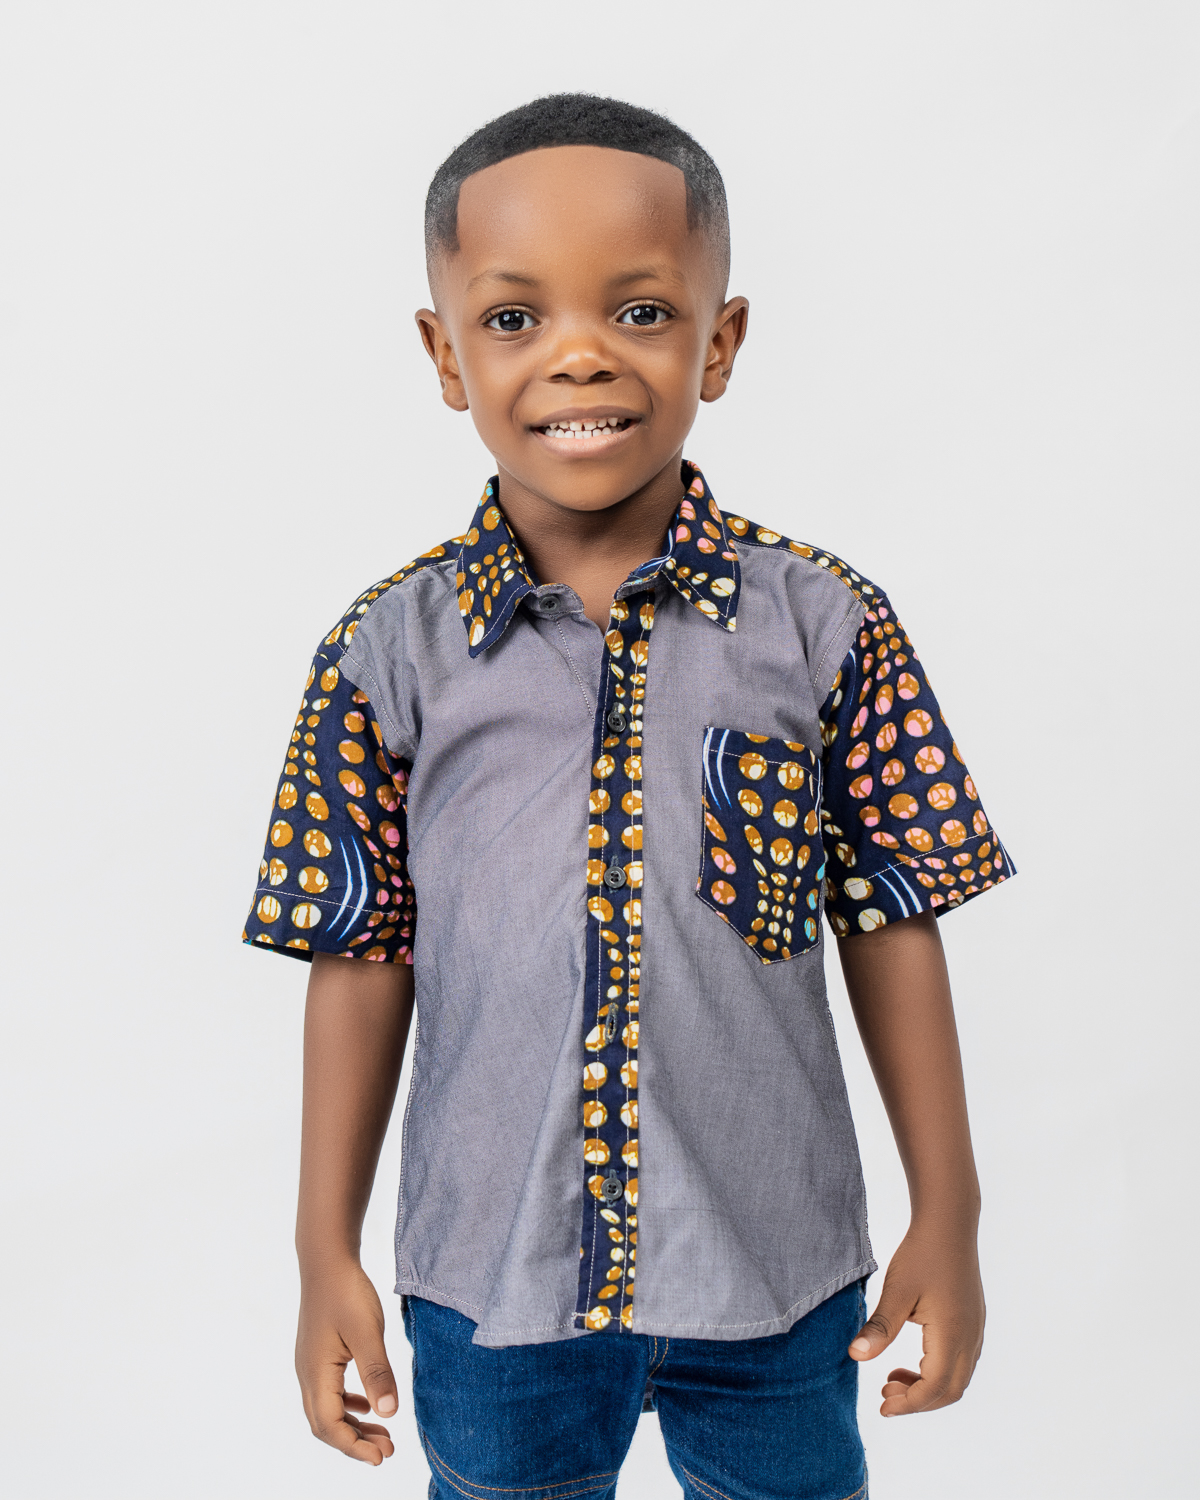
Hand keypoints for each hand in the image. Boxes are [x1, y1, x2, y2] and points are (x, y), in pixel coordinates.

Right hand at [296, 1260, 398, 1463]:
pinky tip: (368, 1404)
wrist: (327, 1261)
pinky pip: (330, 1392)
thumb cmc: (346, 1292)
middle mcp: (307, 1374)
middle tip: (387, 1450)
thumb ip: (377, 1373)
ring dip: (353, 1425)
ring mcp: (311, 1364)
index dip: (354, 1447)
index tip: (382, 1457)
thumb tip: (389, 1414)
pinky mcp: (318, 1354)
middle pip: (325, 1424)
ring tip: (383, 1433)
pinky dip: (348, 1405)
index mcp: (316, 1374)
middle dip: (355, 1442)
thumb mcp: (368, 1332)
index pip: (329, 1426)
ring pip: (328, 1409)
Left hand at [848, 1219, 984, 1415]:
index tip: (882, 1408)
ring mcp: (975, 1330)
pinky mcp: (973, 1321)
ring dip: (928, 1388)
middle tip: (884, 1394)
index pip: (935, 1388)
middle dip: (918, 1401)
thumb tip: (855, 1357)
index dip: (909, 1405)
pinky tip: (913, 1362)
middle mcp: (970, 1338)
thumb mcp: (896, 1290)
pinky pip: (961, 1362)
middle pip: (950, 1391)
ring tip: (892, 1380)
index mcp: (953, 1335)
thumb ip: (880, 1327)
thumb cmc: (921, 1253)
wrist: (949, 1223)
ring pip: (958, 1378)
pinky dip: (938, 1373)